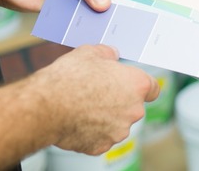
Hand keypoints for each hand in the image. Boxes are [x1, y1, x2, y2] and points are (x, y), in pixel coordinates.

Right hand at [34, 45, 159, 154]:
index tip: (131, 85)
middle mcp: (133, 111)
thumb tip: (112, 54)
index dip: (141, 86)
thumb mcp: (90, 52)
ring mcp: (118, 131)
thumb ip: (107, 53)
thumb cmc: (69, 78)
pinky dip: (91, 131)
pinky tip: (76, 120)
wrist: (46, 106)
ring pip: (116, 123)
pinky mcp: (101, 146)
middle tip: (97, 92)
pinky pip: (100, 137)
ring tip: (82, 105)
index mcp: (136, 85)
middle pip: (132, 106)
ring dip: (105, 117)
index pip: (152, 88)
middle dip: (118, 100)